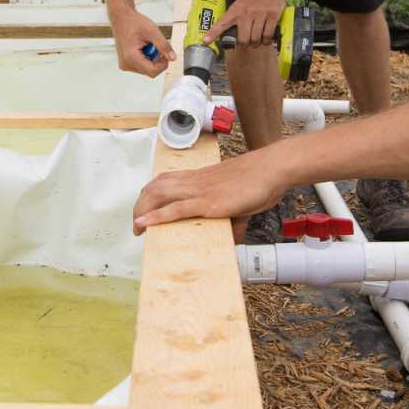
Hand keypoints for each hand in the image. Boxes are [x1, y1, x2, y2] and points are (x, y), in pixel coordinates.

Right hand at [111, 9, 173, 76]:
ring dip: (151, 59)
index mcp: (131, 57)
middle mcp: (126, 64)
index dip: (163, 64)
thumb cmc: (133, 22)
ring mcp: (125, 64)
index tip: (165, 54)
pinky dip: (146, 58)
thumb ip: (164, 46)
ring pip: (146, 69)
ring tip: (147, 45)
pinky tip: (142, 47)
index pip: (153, 71)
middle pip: (150, 71)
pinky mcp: (126, 62)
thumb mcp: (153, 32)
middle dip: (156, 60)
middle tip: (154, 45)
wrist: (121, 18)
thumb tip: (172, 58)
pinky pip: (141, 66)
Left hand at [132, 153, 285, 234]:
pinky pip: (176, 209)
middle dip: (140, 205)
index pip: (165, 180)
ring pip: (159, 195)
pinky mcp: (208, 203)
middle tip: (137, 224)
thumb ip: (234, 220)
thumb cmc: (260, 181)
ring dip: (143, 211)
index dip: (150, 194)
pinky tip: (145, 224)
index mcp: (200, 178)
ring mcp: (200, 191)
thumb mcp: (241, 202)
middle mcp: (195, 182)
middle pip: (155, 188)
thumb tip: (233, 239)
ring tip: (137, 227)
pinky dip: (157, 217)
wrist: (272, 168)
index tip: (144, 208)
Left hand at [210, 0, 287, 47]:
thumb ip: (234, 16)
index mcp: (236, 10)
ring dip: (256, 43)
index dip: (213, 33)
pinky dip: (266, 40)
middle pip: (243, 39)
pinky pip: (268, 36)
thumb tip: (227, 31)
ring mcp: (260, 15)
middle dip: (245, 44)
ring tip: (257, 40)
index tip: (205, 41)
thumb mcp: (240, 2)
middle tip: (247, 42)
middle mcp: (246, 13)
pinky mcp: (272, 16)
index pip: (221, 23)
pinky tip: (265, 38)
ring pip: (255, 39)